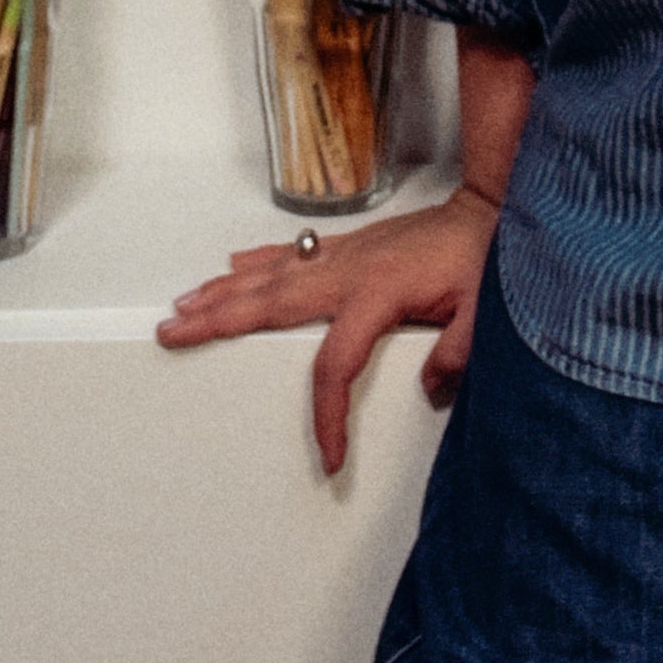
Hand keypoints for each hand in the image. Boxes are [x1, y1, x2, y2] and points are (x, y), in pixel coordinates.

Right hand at [158, 185, 500, 473]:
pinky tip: (232, 266)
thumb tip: (429, 387)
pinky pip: (291, 254)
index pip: (336, 363)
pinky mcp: (349, 247)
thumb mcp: (485, 311)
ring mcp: (344, 256)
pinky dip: (256, 260)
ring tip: (183, 305)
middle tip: (173, 334)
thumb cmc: (485, 259)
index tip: (332, 454)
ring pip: (271, 275)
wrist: (489, 209)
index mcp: (378, 294)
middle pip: (271, 304)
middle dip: (218, 321)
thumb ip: (460, 351)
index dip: (327, 414)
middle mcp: (349, 272)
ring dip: (224, 290)